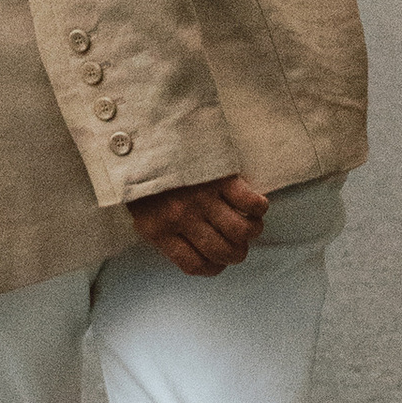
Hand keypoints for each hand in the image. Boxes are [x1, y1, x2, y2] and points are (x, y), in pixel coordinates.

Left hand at [128, 174, 268, 276]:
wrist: (142, 135)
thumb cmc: (143, 176)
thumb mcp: (142, 212)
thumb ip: (165, 234)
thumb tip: (198, 253)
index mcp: (158, 230)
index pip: (195, 265)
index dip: (214, 267)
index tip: (220, 260)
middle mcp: (181, 218)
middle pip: (223, 252)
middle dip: (237, 253)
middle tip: (239, 244)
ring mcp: (202, 197)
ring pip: (241, 231)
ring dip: (252, 231)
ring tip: (250, 224)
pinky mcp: (220, 176)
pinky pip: (251, 203)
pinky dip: (259, 208)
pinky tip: (254, 204)